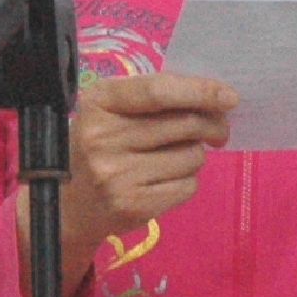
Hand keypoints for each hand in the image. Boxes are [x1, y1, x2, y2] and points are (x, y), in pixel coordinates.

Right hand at [60, 71, 235, 278]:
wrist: (67, 204)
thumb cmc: (99, 146)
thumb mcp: (110, 112)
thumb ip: (153, 99)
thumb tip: (215, 99)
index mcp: (98, 102)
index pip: (158, 92)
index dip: (200, 91)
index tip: (230, 96)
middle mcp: (103, 138)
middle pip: (184, 123)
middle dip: (213, 124)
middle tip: (219, 130)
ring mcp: (117, 175)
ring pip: (192, 156)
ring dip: (195, 154)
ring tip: (174, 158)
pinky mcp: (133, 205)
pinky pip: (188, 185)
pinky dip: (187, 180)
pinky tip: (166, 180)